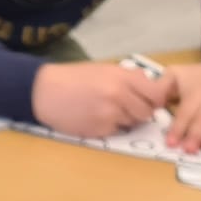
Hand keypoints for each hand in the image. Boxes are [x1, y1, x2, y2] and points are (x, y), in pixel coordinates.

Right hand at [32, 62, 173, 139]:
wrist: (44, 91)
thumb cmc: (73, 78)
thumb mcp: (104, 69)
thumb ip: (128, 77)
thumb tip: (151, 86)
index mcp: (121, 77)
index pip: (156, 94)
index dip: (156, 99)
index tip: (149, 100)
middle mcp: (119, 95)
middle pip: (147, 112)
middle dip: (140, 111)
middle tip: (125, 107)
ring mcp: (109, 114)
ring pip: (132, 123)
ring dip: (125, 120)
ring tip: (105, 110)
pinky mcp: (99, 130)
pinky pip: (115, 131)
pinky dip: (109, 127)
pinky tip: (94, 117)